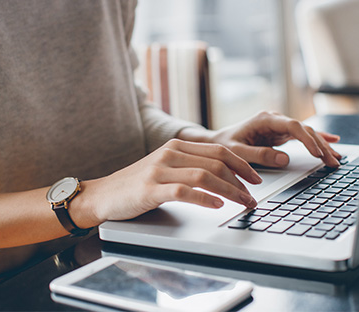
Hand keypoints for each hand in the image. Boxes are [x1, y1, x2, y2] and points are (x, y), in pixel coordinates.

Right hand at [73, 139, 261, 225]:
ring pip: (205, 176)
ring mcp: (159, 170)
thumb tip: (223, 178)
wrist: (102, 194)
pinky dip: (204, 198)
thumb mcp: (165, 168)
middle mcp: (170, 154)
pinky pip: (184, 191)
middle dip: (241, 180)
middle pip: (216, 162)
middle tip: (253, 196)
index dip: (242, 164)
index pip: (218, 150)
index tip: (256, 179)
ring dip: (230, 191)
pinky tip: (217, 205)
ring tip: (243, 203)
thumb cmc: (136, 185)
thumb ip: (189, 167)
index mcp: (176, 146)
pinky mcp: (151, 189)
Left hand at [180, 111, 341, 167]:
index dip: (308, 139)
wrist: (216, 141)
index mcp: (264, 119)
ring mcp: (278, 126)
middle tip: (333, 161)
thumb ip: (259, 155)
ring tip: (336, 159)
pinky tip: (333, 143)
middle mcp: (274, 119)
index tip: (318, 153)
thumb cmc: (223, 145)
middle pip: (304, 130)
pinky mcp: (280, 134)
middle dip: (320, 145)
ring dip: (322, 146)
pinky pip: (302, 136)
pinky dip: (317, 141)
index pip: (292, 126)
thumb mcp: (236, 152)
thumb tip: (284, 158)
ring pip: (306, 133)